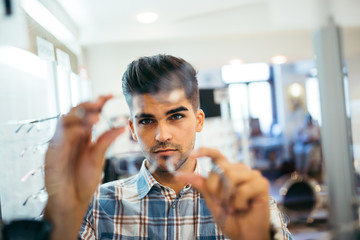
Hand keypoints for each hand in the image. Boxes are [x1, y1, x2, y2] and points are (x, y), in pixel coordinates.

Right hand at [44, 95, 124, 239]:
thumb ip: (106, 141)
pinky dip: (71, 130)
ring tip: (96, 116)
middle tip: (101, 101)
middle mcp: (71, 135)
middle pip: (76, 112)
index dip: (98, 103)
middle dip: (88, 105)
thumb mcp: (98, 158)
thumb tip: (121, 126)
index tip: (111, 95)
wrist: (72, 201)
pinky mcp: (52, 152)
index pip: (89, 114)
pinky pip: (59, 136)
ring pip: (65, 119)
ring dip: (80, 115)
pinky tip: (83, 131)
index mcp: (83, 135)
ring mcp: (60, 142)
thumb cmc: (84, 180)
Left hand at [176, 147, 270, 239]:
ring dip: (227, 198)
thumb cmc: (230, 217)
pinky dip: (239, 203)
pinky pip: (243, 190)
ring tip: (233, 207)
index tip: (191, 155)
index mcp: (227, 171)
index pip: (216, 155)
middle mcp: (240, 170)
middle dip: (215, 188)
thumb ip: (201, 185)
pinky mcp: (262, 184)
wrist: (244, 235)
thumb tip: (180, 174)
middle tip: (221, 203)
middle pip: (220, 168)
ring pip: (231, 176)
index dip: (205, 151)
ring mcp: (252, 175)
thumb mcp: (211, 201)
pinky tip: (245, 208)